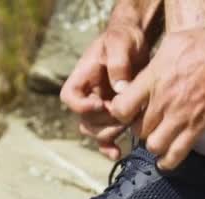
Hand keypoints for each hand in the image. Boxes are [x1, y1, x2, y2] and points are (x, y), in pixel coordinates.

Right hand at [60, 21, 148, 159]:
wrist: (136, 42)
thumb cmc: (125, 39)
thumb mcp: (121, 43)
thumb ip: (119, 64)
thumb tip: (119, 89)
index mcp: (83, 76)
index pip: (69, 97)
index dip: (82, 106)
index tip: (101, 104)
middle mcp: (88, 94)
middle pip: (85, 121)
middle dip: (105, 122)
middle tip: (125, 114)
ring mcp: (100, 107)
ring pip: (95, 132)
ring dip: (111, 133)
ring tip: (130, 123)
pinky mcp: (113, 115)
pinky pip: (105, 138)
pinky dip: (109, 147)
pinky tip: (118, 153)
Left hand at [110, 27, 204, 168]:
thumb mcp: (171, 44)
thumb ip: (154, 65)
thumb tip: (144, 77)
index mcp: (153, 79)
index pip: (121, 108)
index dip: (119, 113)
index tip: (126, 110)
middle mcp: (164, 101)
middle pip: (138, 129)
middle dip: (139, 128)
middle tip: (147, 123)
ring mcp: (182, 116)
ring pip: (155, 145)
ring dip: (154, 144)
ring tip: (158, 138)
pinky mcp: (200, 126)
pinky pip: (178, 153)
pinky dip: (169, 162)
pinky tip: (166, 161)